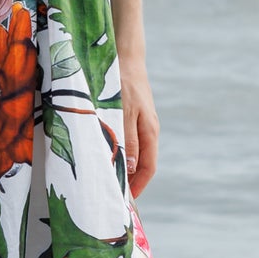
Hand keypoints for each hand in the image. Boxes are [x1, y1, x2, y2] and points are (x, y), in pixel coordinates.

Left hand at [118, 54, 159, 197]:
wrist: (125, 57)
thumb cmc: (122, 84)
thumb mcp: (123, 114)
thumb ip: (127, 141)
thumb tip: (131, 168)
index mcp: (150, 132)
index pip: (148, 167)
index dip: (138, 186)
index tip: (126, 200)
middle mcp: (148, 130)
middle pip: (143, 163)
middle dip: (131, 181)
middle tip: (114, 195)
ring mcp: (142, 123)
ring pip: (135, 153)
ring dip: (124, 168)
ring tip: (109, 180)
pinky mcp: (133, 116)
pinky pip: (129, 141)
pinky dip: (121, 153)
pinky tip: (108, 156)